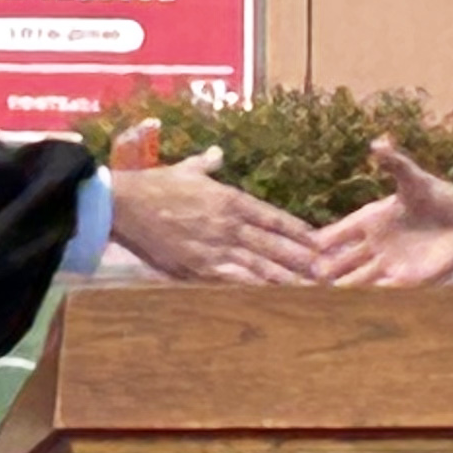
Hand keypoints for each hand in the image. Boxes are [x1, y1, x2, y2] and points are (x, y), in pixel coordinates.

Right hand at [101, 147, 318, 284]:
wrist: (126, 204)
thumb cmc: (155, 185)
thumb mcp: (187, 169)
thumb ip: (208, 164)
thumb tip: (217, 153)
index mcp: (230, 199)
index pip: (273, 217)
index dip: (297, 230)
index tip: (318, 240)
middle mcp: (229, 224)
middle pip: (274, 245)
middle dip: (301, 259)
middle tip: (326, 272)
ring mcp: (216, 247)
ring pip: (259, 266)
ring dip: (285, 279)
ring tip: (308, 290)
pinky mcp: (198, 267)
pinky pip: (233, 281)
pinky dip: (253, 290)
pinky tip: (271, 299)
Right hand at [314, 137, 452, 287]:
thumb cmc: (440, 196)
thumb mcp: (414, 179)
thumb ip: (394, 163)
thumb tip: (377, 142)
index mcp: (372, 220)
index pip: (340, 232)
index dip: (323, 239)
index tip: (304, 246)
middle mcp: (376, 244)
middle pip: (343, 261)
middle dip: (325, 270)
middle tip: (303, 280)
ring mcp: (389, 264)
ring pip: (358, 280)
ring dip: (342, 289)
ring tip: (321, 300)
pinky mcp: (407, 280)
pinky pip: (383, 291)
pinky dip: (368, 299)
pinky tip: (352, 310)